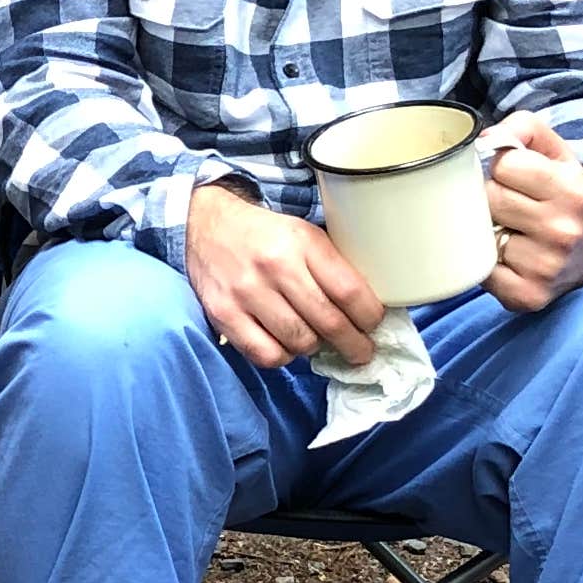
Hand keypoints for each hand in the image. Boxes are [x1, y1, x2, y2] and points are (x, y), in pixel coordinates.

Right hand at [184, 178, 383, 369]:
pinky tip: (285, 344)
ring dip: (315, 348)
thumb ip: (333, 267)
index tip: (375, 326)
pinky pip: (266, 354)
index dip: (370, 317)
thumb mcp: (305, 234)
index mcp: (303, 242)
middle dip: (354, 345)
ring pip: (299, 343)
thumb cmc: (266, 236)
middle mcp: (275, 267)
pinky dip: (282, 356)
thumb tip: (367, 310)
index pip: (349, 291)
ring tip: (316, 340)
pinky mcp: (224, 314)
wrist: (207, 226)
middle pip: (328, 323)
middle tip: (361, 351)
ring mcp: (247, 293)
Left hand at [482, 117, 582, 312]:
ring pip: (482, 234)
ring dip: (489, 230)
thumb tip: (484, 138)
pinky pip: (482, 271)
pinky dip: (488, 261)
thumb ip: (523, 128)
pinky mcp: (528, 296)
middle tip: (514, 204)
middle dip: (493, 196)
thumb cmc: (565, 194)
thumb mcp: (556, 151)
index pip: (504, 164)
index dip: (503, 167)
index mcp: (573, 191)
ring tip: (513, 229)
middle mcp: (564, 231)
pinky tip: (510, 255)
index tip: (517, 176)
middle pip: (490, 198)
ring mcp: (546, 268)